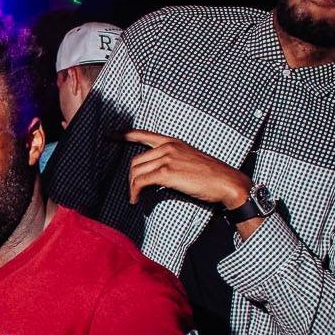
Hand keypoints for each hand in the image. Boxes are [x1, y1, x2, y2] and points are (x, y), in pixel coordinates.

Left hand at [125, 130, 251, 208]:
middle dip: (130, 178)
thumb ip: (172, 159)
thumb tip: (157, 172)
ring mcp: (167, 158)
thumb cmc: (210, 175)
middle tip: (132, 191)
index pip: (142, 134)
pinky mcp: (167, 173)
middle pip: (135, 161)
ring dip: (131, 188)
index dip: (123, 134)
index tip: (108, 135)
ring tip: (135, 198)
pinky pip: (141, 182)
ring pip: (135, 172)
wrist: (226, 181)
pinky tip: (136, 200)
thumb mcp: (189, 159)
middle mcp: (168, 147)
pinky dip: (135, 192)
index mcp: (172, 141)